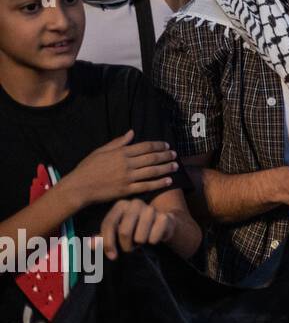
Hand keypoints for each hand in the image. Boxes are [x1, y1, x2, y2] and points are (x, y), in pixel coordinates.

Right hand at [60, 130, 176, 206]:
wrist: (78, 187)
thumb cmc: (87, 168)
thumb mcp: (101, 151)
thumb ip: (118, 142)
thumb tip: (132, 132)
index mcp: (121, 153)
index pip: (145, 146)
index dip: (158, 146)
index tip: (167, 146)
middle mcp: (126, 164)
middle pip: (152, 158)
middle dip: (166, 156)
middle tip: (175, 155)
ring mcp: (127, 178)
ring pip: (152, 171)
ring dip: (166, 168)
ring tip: (176, 166)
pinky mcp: (126, 190)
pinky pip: (146, 186)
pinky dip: (159, 183)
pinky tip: (168, 181)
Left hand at [99, 198, 175, 260]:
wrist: (161, 223)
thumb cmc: (134, 227)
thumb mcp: (116, 232)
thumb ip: (102, 238)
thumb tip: (90, 245)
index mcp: (120, 205)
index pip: (109, 224)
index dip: (108, 243)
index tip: (112, 256)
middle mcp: (135, 203)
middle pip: (124, 232)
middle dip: (126, 245)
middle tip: (129, 248)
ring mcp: (150, 209)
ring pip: (140, 237)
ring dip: (139, 243)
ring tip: (140, 240)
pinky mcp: (164, 217)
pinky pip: (154, 238)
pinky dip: (152, 242)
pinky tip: (153, 237)